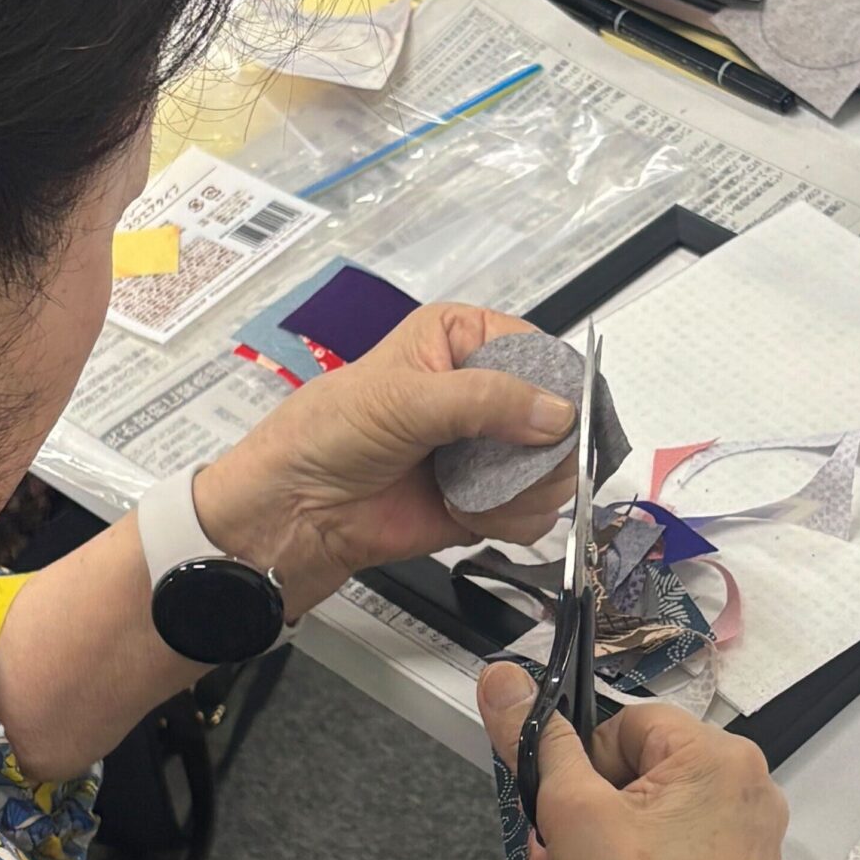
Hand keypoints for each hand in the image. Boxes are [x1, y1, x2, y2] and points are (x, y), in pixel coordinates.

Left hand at [194, 304, 578, 613]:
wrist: (298, 513)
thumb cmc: (330, 435)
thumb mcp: (406, 399)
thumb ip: (487, 399)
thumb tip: (558, 412)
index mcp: (463, 341)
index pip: (539, 351)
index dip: (556, 384)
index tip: (557, 418)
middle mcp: (484, 390)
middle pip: (561, 415)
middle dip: (545, 449)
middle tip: (513, 465)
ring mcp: (489, 448)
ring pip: (556, 468)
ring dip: (527, 488)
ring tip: (479, 493)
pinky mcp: (490, 498)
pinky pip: (536, 511)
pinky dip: (513, 519)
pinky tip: (470, 513)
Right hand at [477, 662, 785, 859]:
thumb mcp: (568, 805)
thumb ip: (533, 734)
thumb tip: (503, 677)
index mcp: (723, 755)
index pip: (631, 723)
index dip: (585, 761)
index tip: (565, 802)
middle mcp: (751, 787)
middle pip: (645, 765)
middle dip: (590, 804)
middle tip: (557, 842)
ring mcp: (752, 835)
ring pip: (658, 807)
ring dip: (604, 834)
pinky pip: (681, 840)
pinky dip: (639, 856)